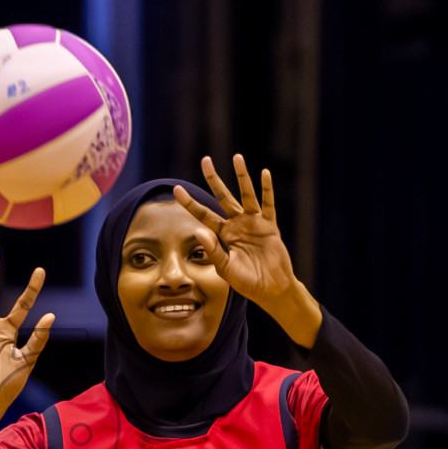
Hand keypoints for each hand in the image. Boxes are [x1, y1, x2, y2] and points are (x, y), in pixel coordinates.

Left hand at [173, 154, 298, 306]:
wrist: (271, 290)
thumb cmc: (247, 282)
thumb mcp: (225, 269)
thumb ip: (213, 250)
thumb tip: (198, 231)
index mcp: (223, 235)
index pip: (203, 215)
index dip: (190, 203)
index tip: (176, 190)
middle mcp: (237, 225)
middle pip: (222, 197)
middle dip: (214, 179)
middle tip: (205, 160)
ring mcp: (254, 224)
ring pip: (245, 195)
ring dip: (241, 177)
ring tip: (236, 157)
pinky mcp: (270, 227)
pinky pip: (267, 205)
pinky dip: (266, 190)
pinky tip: (264, 173)